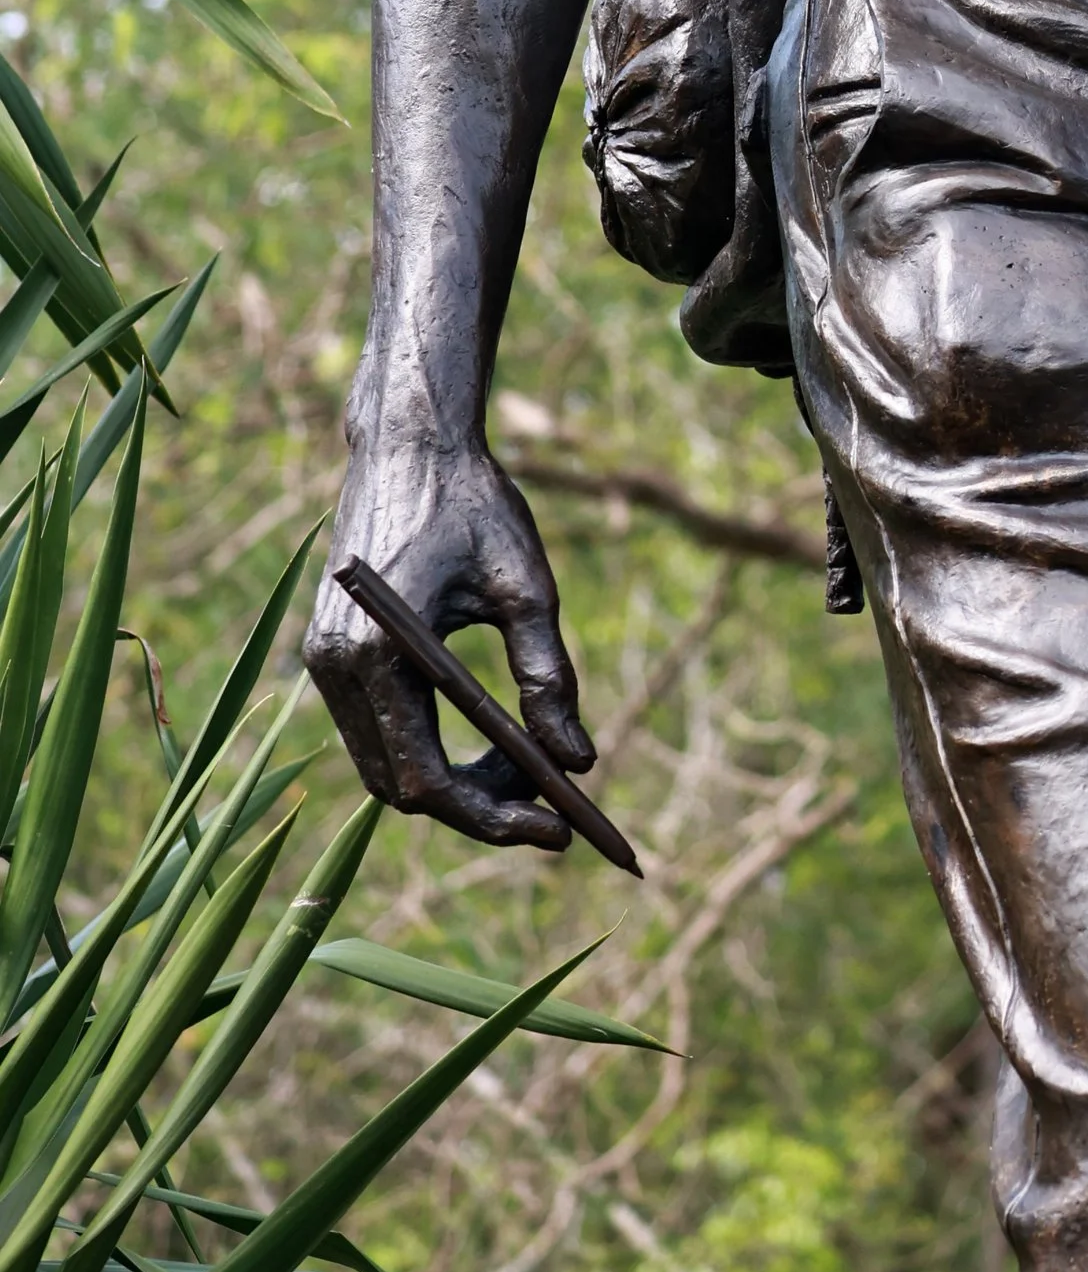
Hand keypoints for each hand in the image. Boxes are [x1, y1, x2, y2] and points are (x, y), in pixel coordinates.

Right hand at [307, 427, 592, 847]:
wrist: (410, 441)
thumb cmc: (474, 503)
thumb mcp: (526, 585)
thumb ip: (548, 675)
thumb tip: (579, 761)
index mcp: (379, 653)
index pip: (427, 780)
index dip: (492, 816)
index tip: (557, 831)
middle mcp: (335, 667)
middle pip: (399, 786)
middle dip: (477, 805)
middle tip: (551, 804)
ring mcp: (324, 662)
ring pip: (383, 766)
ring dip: (453, 781)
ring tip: (529, 766)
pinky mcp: (330, 652)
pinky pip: (375, 731)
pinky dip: (429, 747)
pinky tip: (488, 734)